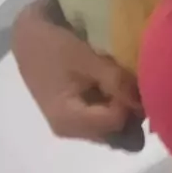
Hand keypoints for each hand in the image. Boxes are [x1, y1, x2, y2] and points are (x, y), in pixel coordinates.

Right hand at [12, 0, 143, 144]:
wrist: (28, 36)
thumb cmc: (53, 44)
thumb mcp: (86, 58)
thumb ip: (116, 80)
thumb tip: (143, 101)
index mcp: (69, 120)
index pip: (116, 123)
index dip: (130, 102)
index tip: (133, 80)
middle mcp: (72, 131)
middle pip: (118, 135)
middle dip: (132, 111)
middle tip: (136, 84)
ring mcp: (74, 127)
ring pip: (115, 131)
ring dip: (126, 109)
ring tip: (126, 84)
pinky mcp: (77, 119)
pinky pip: (107, 121)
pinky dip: (117, 107)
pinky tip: (117, 88)